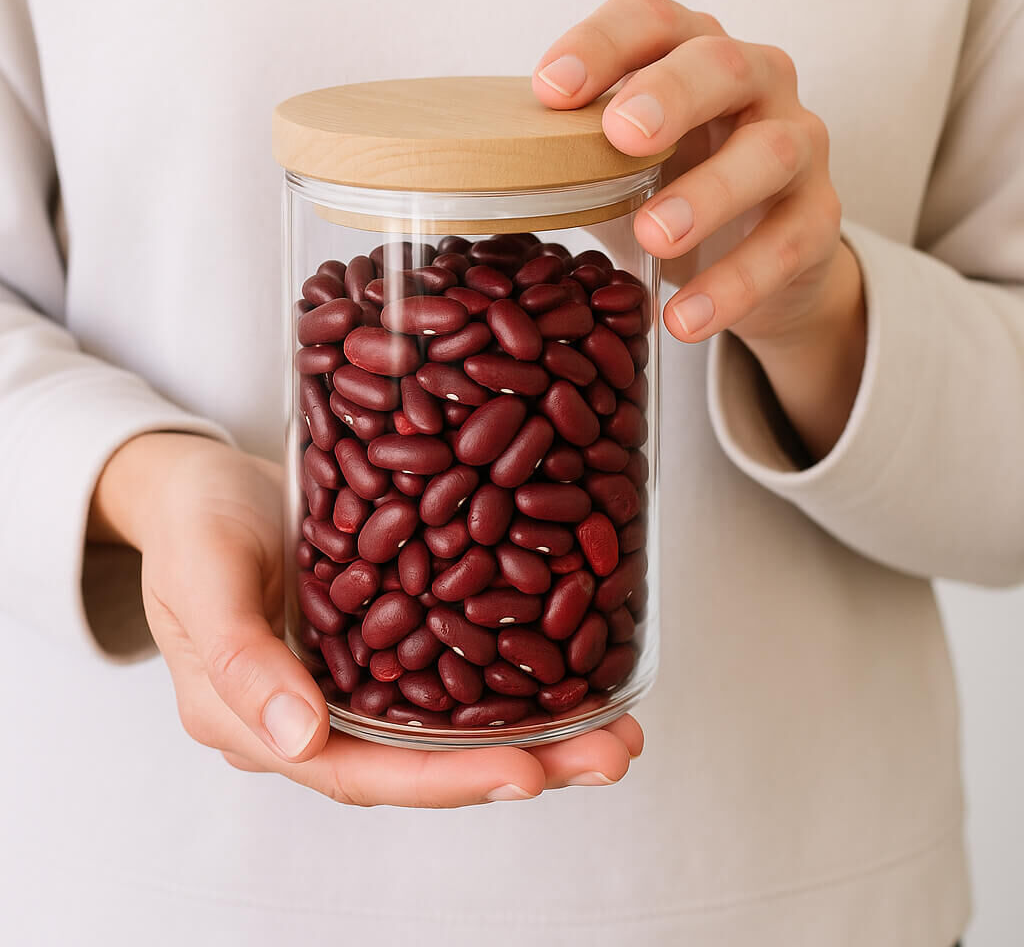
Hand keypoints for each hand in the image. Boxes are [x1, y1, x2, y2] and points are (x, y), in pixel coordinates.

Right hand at [89, 433, 641, 805]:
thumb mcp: (203, 577)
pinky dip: (508, 674)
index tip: (526, 772)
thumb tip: (300, 737)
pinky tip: (570, 666)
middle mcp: (318, 713)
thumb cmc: (192, 525)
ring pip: (448, 722)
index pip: (360, 772)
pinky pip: (449, 670)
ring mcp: (355, 677)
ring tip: (614, 725)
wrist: (202, 485)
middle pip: (424, 759)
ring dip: (534, 728)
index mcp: (261, 721)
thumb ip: (238, 658)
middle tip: (606, 754)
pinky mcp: (383, 638)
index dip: (444, 779)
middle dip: (520, 764)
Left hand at [533, 0, 865, 457]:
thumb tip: (478, 179)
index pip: (651, 21)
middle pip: (722, 64)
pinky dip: (735, 285)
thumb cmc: (678, 193)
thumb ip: (574, 163)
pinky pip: (787, 245)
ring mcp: (797, 147)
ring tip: (654, 236)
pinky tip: (685, 318)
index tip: (550, 88)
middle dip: (672, 95)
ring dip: (708, 194)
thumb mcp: (622, 172)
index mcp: (692, 56)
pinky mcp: (819, 219)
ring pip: (770, 153)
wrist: (765, 259)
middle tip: (622, 136)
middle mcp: (755, 85)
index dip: (603, 45)